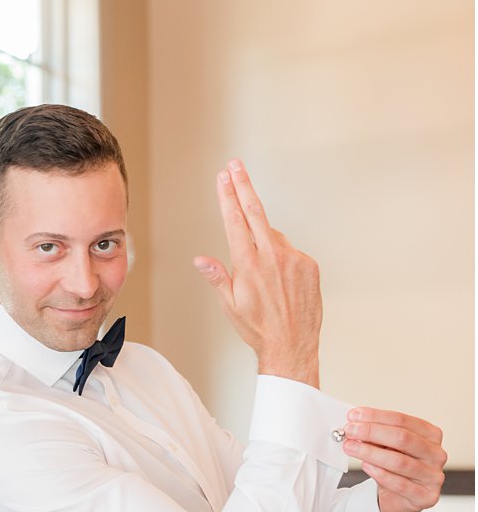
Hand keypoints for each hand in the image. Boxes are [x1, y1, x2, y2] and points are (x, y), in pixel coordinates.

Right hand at [194, 160, 321, 386]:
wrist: (292, 345)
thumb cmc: (257, 328)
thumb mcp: (229, 304)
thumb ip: (217, 276)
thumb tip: (201, 259)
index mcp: (249, 263)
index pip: (235, 220)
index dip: (228, 195)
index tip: (224, 177)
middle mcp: (273, 256)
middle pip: (256, 211)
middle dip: (243, 186)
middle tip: (235, 166)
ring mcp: (294, 258)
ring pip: (274, 236)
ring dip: (264, 241)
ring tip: (261, 274)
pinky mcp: (310, 265)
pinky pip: (291, 252)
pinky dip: (282, 258)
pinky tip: (278, 282)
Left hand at [342, 408, 446, 511]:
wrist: (399, 498)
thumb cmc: (394, 467)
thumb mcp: (386, 447)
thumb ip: (375, 436)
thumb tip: (355, 425)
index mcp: (430, 435)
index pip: (403, 421)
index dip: (376, 416)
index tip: (353, 415)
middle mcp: (436, 454)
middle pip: (403, 438)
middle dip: (372, 432)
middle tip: (349, 431)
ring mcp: (434, 476)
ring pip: (400, 461)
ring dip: (370, 453)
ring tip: (350, 447)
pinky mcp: (426, 496)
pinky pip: (401, 484)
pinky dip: (380, 474)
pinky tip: (365, 466)